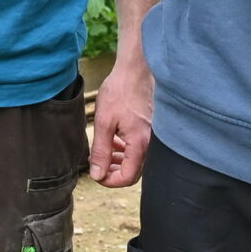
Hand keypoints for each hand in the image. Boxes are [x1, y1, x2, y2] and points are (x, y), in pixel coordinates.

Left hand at [88, 55, 154, 185]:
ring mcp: (154, 137)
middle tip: (98, 163)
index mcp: (140, 144)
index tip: (96, 173)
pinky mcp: (152, 130)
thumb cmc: (120, 91)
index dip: (109, 181)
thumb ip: (101, 151)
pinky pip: (140, 149)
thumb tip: (97, 174)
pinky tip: (115, 141)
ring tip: (105, 152)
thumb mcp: (104, 122)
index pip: (127, 178)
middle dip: (114, 172)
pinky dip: (127, 150)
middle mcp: (151, 144)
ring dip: (119, 161)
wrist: (135, 70)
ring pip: (137, 161)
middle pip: (134, 172)